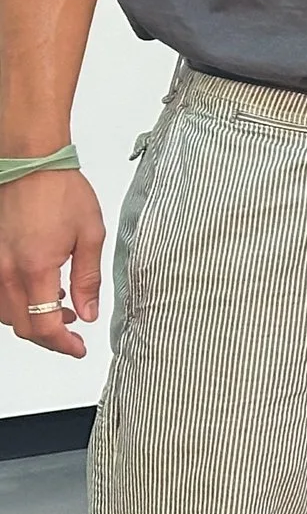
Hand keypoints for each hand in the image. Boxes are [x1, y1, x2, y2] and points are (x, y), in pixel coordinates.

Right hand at [0, 169, 107, 357]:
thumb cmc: (60, 193)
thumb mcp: (90, 235)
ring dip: (33, 321)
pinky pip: (1, 295)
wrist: (31, 166)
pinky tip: (43, 293)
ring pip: (8, 314)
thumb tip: (89, 312)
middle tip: (73, 336)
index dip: (63, 344)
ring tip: (64, 313)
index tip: (78, 348)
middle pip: (23, 325)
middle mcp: (8, 272)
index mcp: (36, 268)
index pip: (45, 325)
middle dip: (49, 337)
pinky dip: (20, 304)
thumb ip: (87, 279)